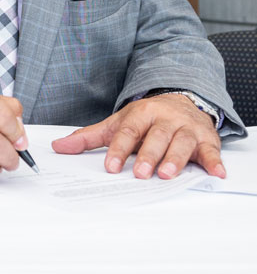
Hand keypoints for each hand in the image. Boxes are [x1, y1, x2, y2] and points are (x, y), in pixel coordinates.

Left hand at [51, 94, 223, 178]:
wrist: (180, 99)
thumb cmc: (145, 118)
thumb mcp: (117, 123)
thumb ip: (89, 137)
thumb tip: (58, 147)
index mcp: (140, 114)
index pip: (127, 132)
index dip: (118, 149)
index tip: (111, 166)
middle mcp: (164, 119)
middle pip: (156, 137)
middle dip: (148, 155)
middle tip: (141, 173)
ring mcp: (186, 128)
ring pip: (182, 142)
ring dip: (176, 158)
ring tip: (167, 174)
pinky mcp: (207, 138)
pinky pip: (211, 150)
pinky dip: (214, 161)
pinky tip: (215, 172)